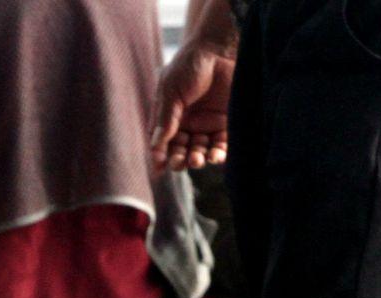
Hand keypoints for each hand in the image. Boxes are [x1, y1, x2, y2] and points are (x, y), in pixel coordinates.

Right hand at [151, 41, 234, 172]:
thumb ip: (165, 118)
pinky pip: (221, 144)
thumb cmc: (189, 65)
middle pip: (181, 150)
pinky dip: (219, 153)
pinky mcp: (225, 123)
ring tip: (198, 159)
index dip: (161, 155)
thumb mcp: (171, 91)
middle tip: (183, 162)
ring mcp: (206, 124)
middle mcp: (187, 124)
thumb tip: (155, 145)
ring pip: (200, 151)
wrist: (219, 49)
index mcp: (169, 117)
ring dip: (198, 158)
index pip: (162, 142)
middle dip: (181, 159)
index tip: (161, 165)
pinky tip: (216, 156)